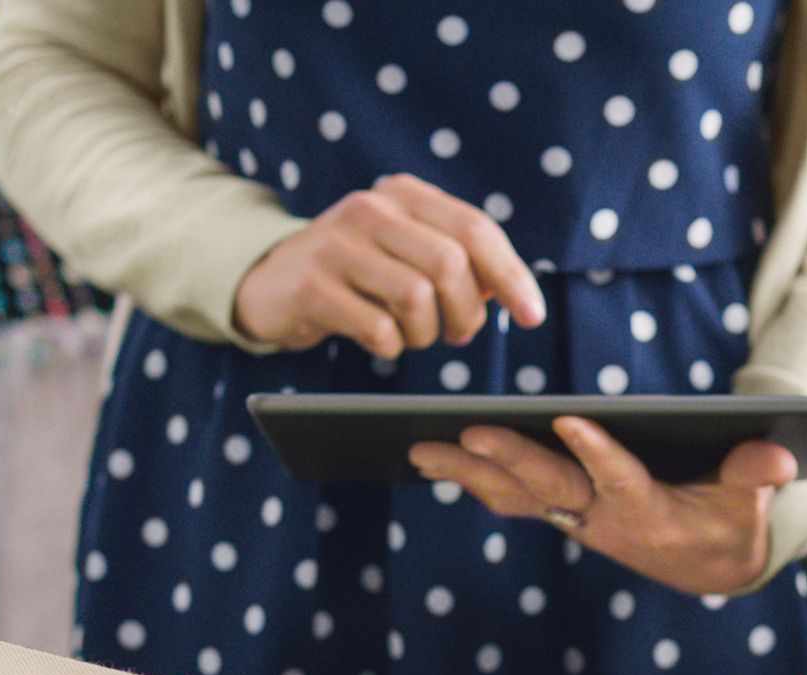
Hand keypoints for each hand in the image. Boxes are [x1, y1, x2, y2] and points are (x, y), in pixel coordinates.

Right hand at [233, 174, 545, 358]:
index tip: (533, 316)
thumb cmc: (360, 273)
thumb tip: (512, 292)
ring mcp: (337, 244)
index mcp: (404, 195)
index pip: (475, 229)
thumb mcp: (408, 252)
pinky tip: (381, 339)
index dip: (511, 276)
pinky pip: (379, 329)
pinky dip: (392, 346)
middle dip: (467, 310)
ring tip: (414, 335)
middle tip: (459, 332)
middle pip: (450, 264)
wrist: (273, 281)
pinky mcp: (313, 285)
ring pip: (416, 297)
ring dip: (427, 332)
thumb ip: (461, 262)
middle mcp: (371, 209)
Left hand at [407, 417, 796, 595]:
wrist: (707, 565)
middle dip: (510, 458)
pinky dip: (471, 478)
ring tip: (420, 447)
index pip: (625, 482)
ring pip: (517, 493)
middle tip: (470, 429)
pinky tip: (432, 458)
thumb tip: (781, 456)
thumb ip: (757, 476)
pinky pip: (510, 497)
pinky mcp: (563, 512)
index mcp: (653, 515)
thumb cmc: (730, 520)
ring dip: (469, 471)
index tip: (573, 422)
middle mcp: (604, 520)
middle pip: (552, 487)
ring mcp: (577, 518)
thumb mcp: (751, 503)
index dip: (599, 455)